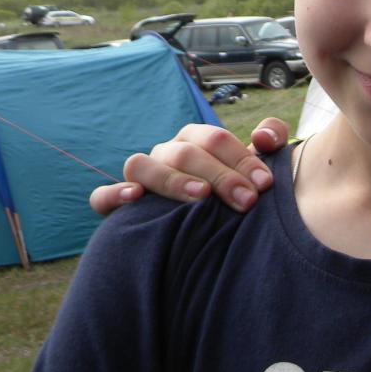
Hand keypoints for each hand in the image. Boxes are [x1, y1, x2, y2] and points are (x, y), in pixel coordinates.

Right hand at [88, 118, 289, 215]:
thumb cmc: (233, 195)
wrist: (205, 235)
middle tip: (246, 201)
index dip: (241, 158)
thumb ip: (268, 142)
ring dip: (172, 179)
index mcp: (195, 141)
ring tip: (201, 196)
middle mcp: (166, 154)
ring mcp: (140, 177)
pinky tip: (135, 198)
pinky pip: (102, 196)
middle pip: (185, 152)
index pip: (215, 139)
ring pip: (142, 165)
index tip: (264, 184)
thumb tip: (266, 136)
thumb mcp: (252, 170)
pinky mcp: (116, 205)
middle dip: (220, 175)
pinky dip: (114, 194)